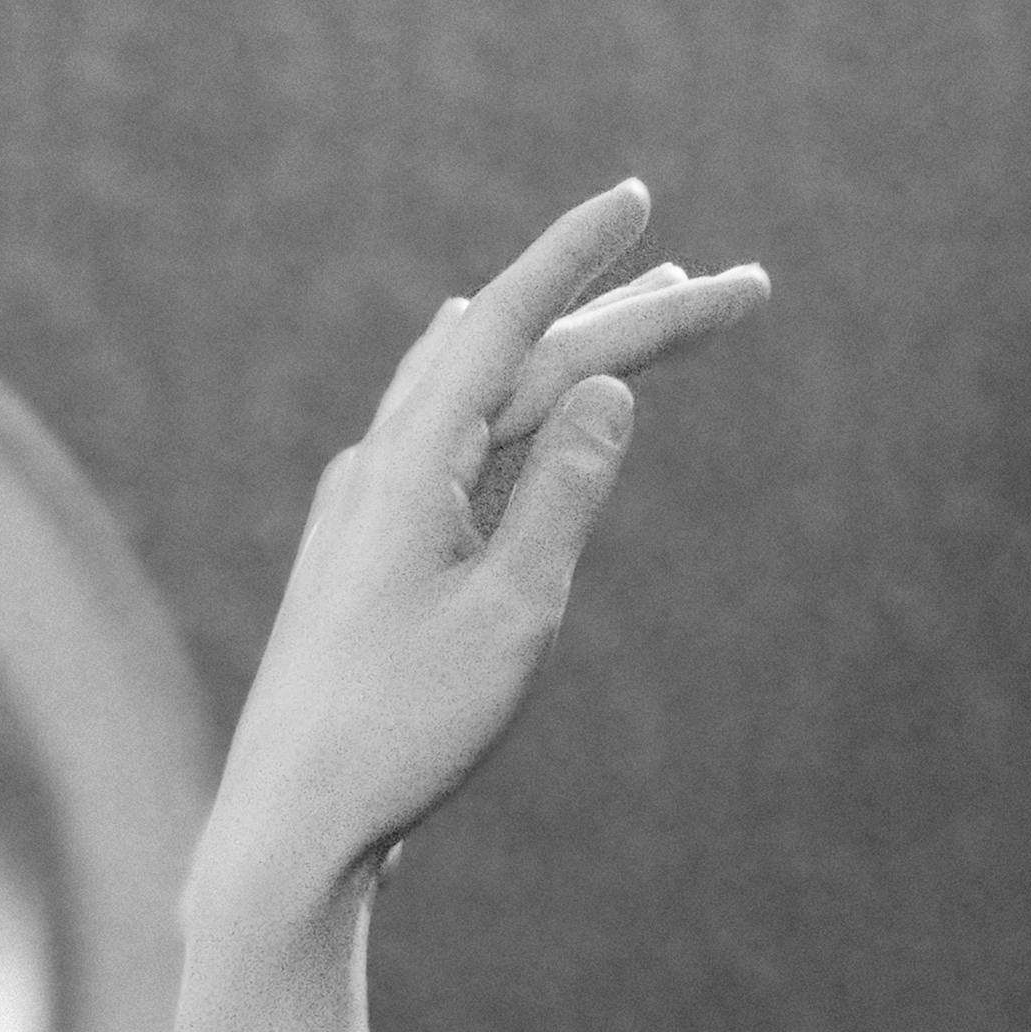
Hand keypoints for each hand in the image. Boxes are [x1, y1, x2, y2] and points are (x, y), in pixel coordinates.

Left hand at [205, 179, 767, 918]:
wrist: (287, 834)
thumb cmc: (398, 734)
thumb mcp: (511, 613)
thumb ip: (565, 493)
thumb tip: (609, 389)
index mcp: (410, 466)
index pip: (507, 323)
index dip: (579, 256)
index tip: (639, 197)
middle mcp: (377, 467)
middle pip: (518, 362)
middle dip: (631, 323)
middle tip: (743, 291)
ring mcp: (362, 509)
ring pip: (483, 397)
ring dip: (571, 353)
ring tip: (650, 309)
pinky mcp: (362, 555)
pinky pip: (445, 439)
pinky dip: (502, 397)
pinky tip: (502, 380)